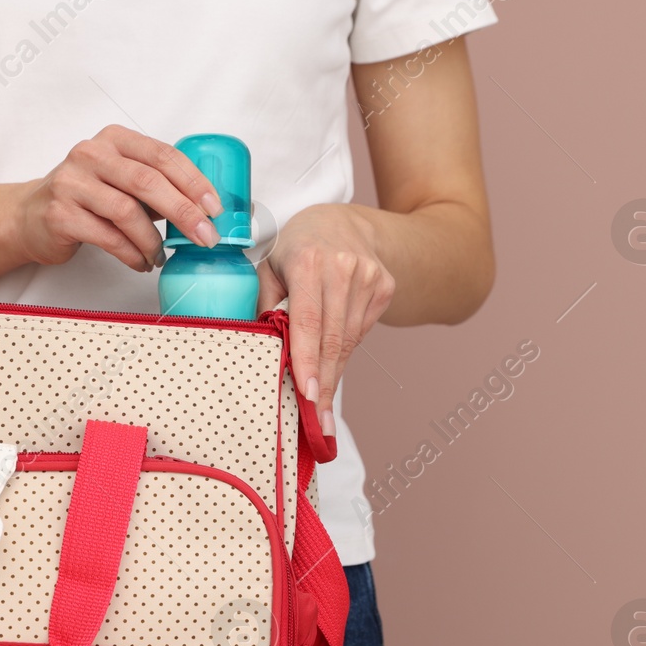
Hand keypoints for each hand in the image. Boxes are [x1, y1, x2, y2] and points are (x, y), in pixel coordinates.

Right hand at [14, 125, 223, 271]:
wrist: (29, 216)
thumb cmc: (85, 198)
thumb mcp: (120, 179)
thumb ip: (155, 185)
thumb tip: (202, 210)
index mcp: (114, 139)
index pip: (163, 156)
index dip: (193, 182)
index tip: (214, 208)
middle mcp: (91, 154)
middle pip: (148, 182)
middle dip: (183, 212)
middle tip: (205, 236)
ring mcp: (72, 183)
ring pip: (127, 212)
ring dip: (153, 240)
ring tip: (160, 256)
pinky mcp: (60, 214)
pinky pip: (108, 237)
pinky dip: (131, 254)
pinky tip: (141, 262)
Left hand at [258, 204, 394, 436]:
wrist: (343, 221)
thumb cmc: (296, 248)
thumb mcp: (269, 267)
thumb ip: (264, 305)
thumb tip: (260, 349)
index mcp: (311, 261)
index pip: (309, 321)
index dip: (308, 360)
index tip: (307, 395)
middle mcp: (345, 268)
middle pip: (333, 339)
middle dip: (324, 385)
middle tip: (317, 424)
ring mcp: (370, 278)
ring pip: (349, 341)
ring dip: (333, 376)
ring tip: (320, 408)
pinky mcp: (385, 288)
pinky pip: (360, 332)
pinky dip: (343, 352)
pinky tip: (331, 365)